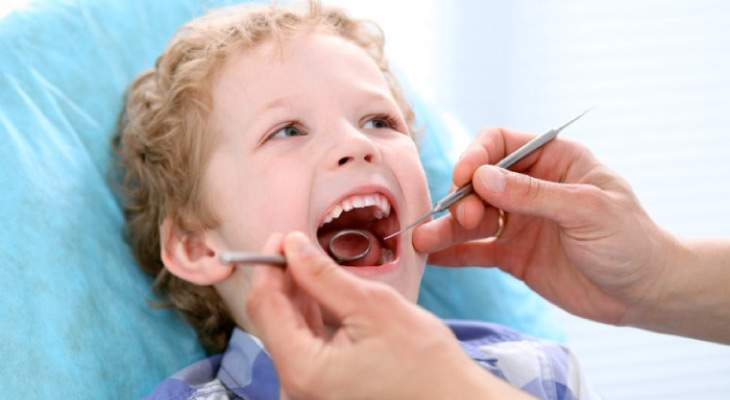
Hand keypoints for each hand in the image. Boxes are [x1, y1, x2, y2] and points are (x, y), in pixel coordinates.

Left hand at [246, 232, 535, 399]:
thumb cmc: (426, 364)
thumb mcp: (374, 306)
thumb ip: (324, 276)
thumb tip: (292, 246)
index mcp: (303, 371)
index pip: (265, 307)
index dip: (269, 266)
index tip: (282, 238)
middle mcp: (295, 389)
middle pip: (273, 320)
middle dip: (283, 278)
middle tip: (298, 245)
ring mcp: (307, 393)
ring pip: (287, 332)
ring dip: (296, 296)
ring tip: (312, 265)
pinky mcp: (320, 391)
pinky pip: (303, 348)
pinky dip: (309, 319)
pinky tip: (320, 295)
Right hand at [413, 127, 677, 326]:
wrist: (645, 293)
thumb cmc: (630, 241)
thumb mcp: (587, 210)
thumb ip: (533, 194)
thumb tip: (481, 177)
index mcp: (553, 160)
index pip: (500, 144)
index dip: (476, 156)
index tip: (464, 178)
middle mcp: (530, 187)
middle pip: (479, 182)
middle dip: (462, 198)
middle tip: (463, 220)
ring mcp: (519, 221)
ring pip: (472, 217)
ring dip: (446, 227)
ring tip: (422, 241)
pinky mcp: (512, 255)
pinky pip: (475, 250)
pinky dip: (452, 253)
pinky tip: (431, 257)